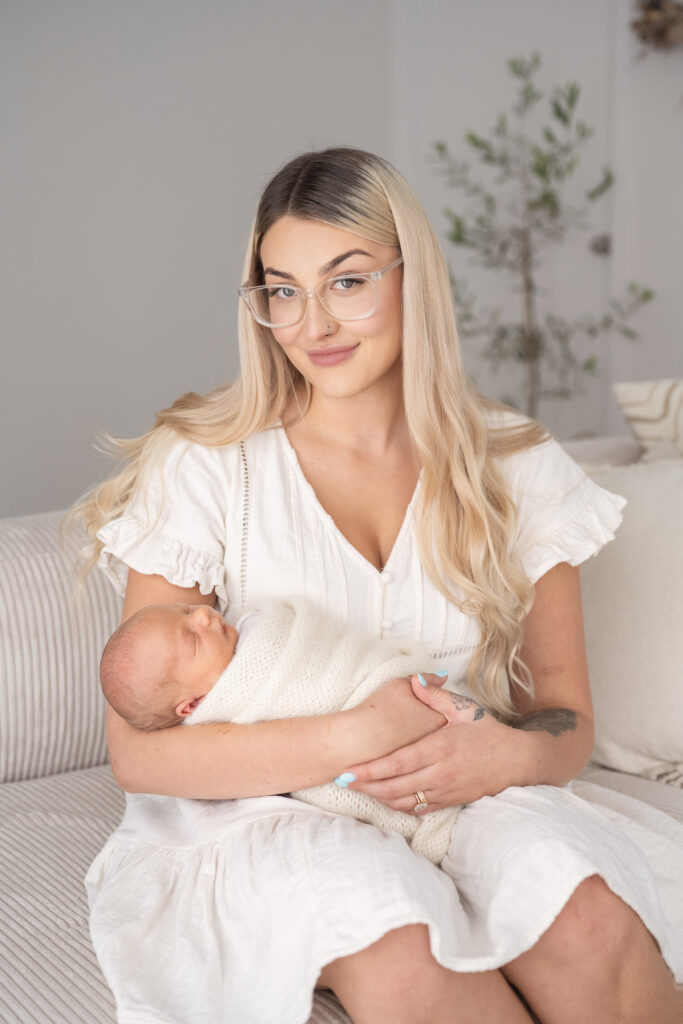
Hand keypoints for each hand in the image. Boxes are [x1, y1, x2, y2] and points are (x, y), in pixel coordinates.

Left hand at [341, 677, 528, 810]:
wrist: (517, 762)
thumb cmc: (488, 733)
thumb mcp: (464, 709)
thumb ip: (436, 696)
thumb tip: (415, 680)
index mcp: (440, 749)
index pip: (397, 763)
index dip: (371, 770)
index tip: (349, 770)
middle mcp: (440, 773)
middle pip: (394, 786)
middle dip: (366, 785)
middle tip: (343, 780)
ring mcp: (445, 790)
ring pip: (404, 801)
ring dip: (379, 797)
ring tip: (358, 789)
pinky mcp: (450, 801)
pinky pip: (418, 809)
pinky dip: (398, 806)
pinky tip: (385, 798)